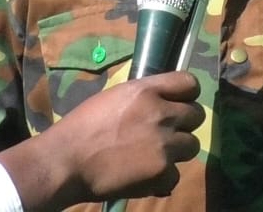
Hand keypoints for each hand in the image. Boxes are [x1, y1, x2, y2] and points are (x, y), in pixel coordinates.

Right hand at [0, 71, 204, 211]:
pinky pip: (176, 175)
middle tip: (166, 134)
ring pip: (192, 146)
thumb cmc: (82, 127)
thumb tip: (163, 102)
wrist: (66, 161)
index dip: (187, 95)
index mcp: (146, 90)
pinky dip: (163, 179)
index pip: (190, 83)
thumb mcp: (114, 98)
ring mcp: (164, 143)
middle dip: (184, 125)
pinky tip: (144, 176)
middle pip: (197, 115)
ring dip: (176, 152)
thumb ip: (143, 98)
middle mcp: (160, 113)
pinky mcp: (163, 171)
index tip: (179, 104)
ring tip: (153, 157)